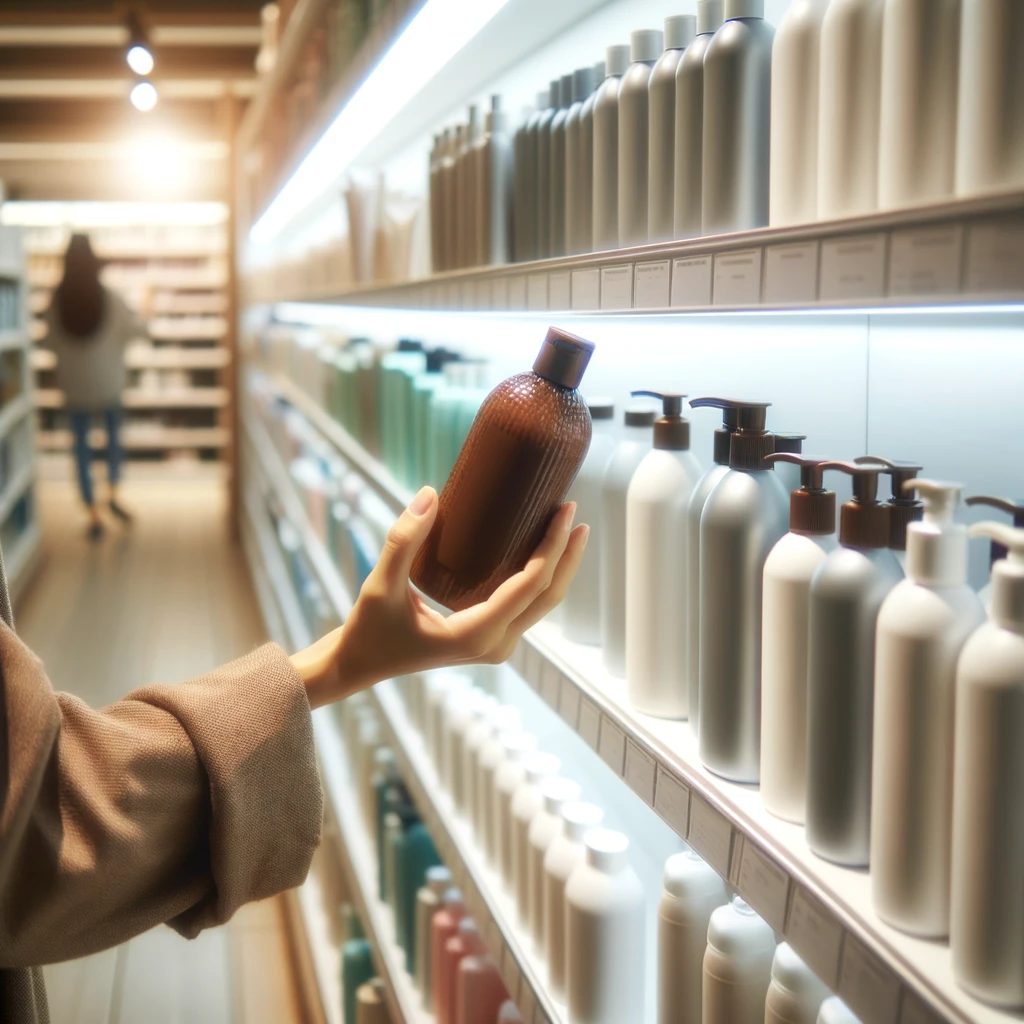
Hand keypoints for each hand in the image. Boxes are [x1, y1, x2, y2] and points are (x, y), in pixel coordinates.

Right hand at [294, 486, 587, 708]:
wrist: (361, 664)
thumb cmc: (369, 629)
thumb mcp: (380, 585)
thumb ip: (402, 541)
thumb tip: (429, 493)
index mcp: (477, 634)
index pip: (530, 585)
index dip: (552, 547)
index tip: (564, 511)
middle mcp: (494, 644)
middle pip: (547, 596)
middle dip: (566, 554)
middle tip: (572, 511)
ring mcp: (496, 645)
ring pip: (541, 603)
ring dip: (557, 565)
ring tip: (564, 524)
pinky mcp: (490, 638)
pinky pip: (526, 605)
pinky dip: (539, 576)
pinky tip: (540, 547)